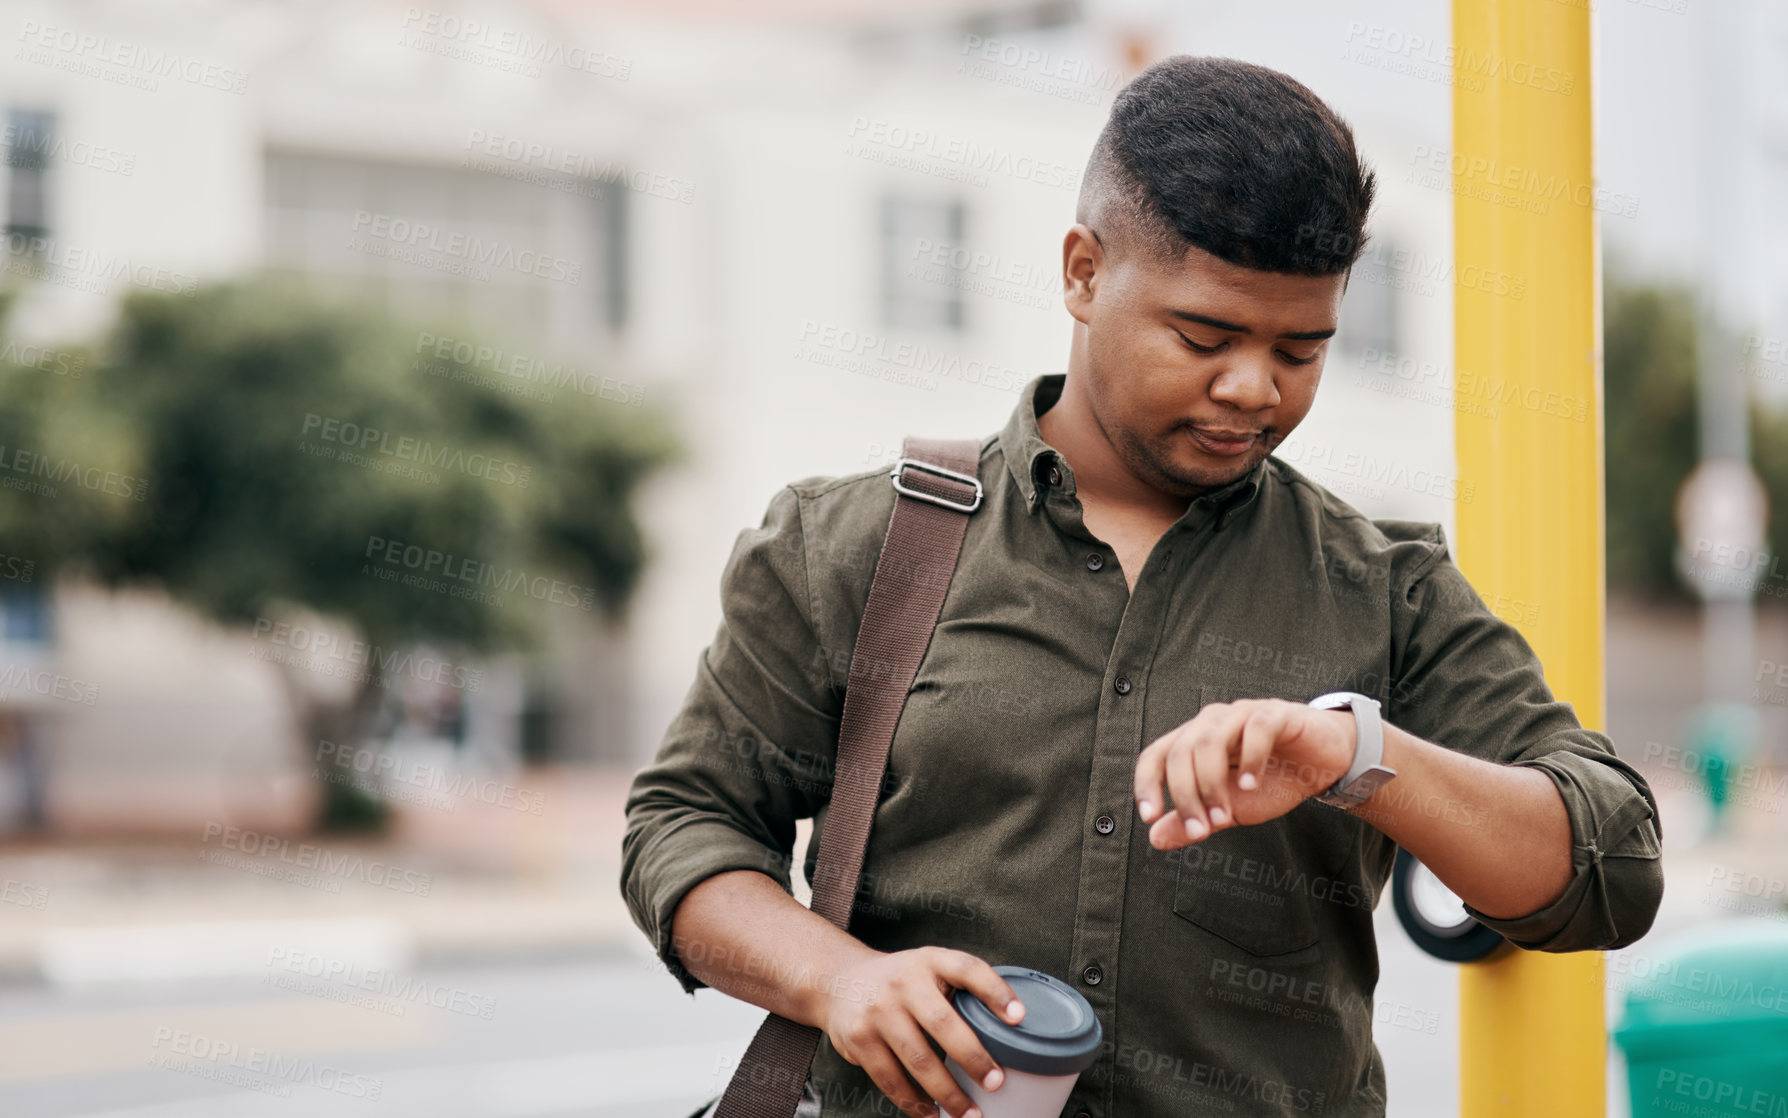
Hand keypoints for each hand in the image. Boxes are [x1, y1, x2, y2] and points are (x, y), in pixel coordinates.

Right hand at [817, 946, 1024, 1117]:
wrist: (838, 982)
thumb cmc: (900, 981)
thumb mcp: (928, 968)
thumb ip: (959, 988)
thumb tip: (1010, 1029)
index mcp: (929, 961)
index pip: (968, 969)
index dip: (996, 992)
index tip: (1019, 1018)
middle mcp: (903, 982)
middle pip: (944, 1023)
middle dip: (973, 1058)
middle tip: (995, 1082)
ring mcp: (879, 1012)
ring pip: (919, 1060)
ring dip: (948, 1093)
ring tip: (970, 1113)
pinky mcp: (860, 1040)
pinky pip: (892, 1079)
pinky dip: (914, 1102)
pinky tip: (932, 1113)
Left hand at [1132, 698, 1356, 849]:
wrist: (1324, 765)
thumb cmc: (1274, 780)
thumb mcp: (1230, 809)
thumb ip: (1193, 821)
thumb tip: (1155, 838)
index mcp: (1194, 742)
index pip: (1156, 755)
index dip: (1147, 783)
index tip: (1150, 816)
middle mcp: (1212, 722)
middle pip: (1181, 752)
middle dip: (1186, 796)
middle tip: (1201, 829)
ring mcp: (1242, 714)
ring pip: (1210, 740)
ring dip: (1211, 784)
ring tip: (1224, 815)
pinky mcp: (1276, 713)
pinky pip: (1255, 729)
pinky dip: (1250, 759)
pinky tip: (1252, 785)